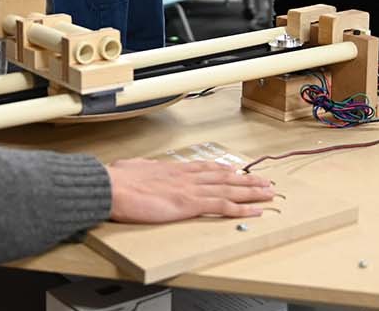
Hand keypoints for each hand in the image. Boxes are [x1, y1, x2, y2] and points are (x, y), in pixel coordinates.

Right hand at [106, 159, 274, 222]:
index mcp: (172, 169)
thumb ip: (142, 169)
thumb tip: (139, 168)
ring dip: (251, 191)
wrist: (111, 187)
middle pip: (224, 177)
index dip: (224, 169)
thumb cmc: (116, 180)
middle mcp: (186, 176)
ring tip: (268, 192)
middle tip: (263, 180)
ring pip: (229, 189)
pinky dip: (241, 208)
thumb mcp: (132, 168)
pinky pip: (222, 206)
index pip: (205, 167)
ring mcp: (190, 189)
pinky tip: (255, 210)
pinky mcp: (190, 204)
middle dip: (246, 179)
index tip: (236, 169)